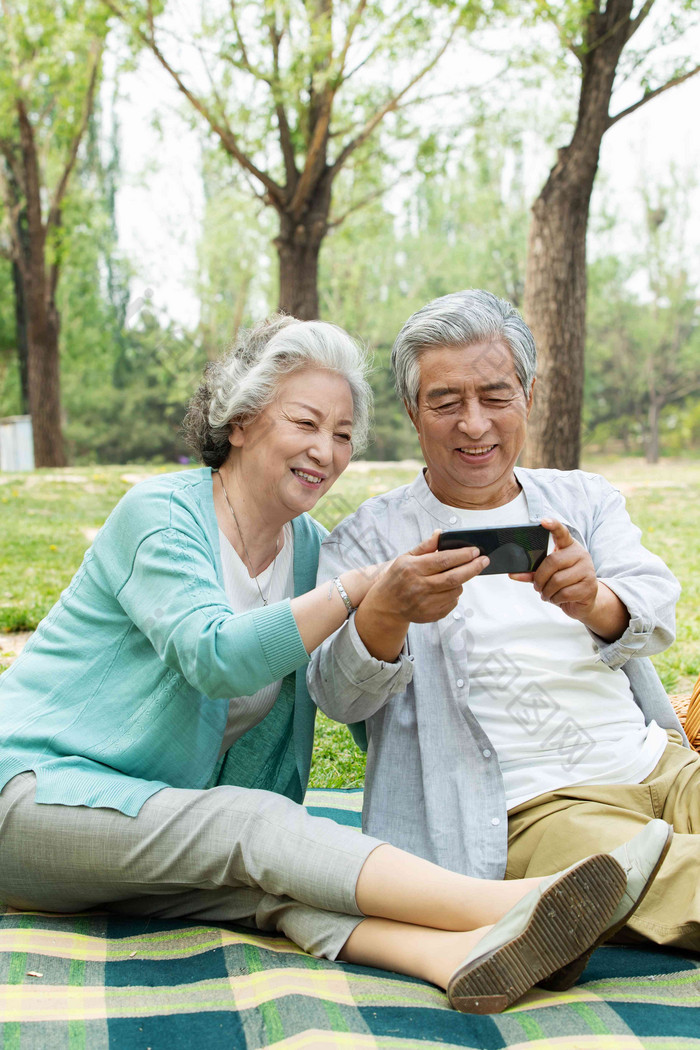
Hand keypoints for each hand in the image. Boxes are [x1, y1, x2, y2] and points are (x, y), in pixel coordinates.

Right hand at [377, 530, 488, 623]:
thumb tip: (441, 534)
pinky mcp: (431, 615)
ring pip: (455, 590)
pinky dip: (454, 594)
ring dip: (461, 581)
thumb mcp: (406, 558)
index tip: (475, 550)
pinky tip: (446, 589)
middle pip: (454, 577)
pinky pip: (452, 603)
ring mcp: (425, 603)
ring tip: (457, 574)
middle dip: (473, 568)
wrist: (385, 606)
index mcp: (412, 569)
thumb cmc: (397, 578)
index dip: (462, 555)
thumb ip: (426, 547)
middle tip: (484, 560)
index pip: (443, 560)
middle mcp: (419, 587)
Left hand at [509, 519, 628, 639]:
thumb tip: (512, 574)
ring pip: (558, 580)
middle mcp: (580, 554)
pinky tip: (557, 598)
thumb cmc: (563, 584)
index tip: (543, 521)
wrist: (584, 601)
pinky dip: (556, 599)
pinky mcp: (590, 586)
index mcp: (569, 546)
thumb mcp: (547, 575)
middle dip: (540, 578)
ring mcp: (588, 570)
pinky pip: (565, 593)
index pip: (562, 533)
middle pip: (552, 562)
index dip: (553, 526)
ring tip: (547, 594)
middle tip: (537, 587)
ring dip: (547, 591)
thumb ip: (531, 572)